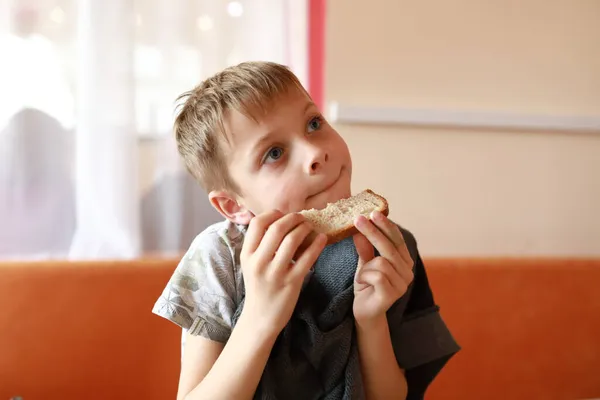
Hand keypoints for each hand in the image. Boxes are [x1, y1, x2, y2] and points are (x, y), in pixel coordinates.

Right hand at [240, 210, 326, 336]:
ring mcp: (275, 273)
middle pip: (276, 228)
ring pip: (292, 240)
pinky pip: (307, 258)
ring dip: (304, 228)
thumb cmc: (259, 287)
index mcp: (247, 255)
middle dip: (292, 218)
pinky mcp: (291, 282)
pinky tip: (322, 238)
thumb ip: (260, 244)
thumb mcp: (251, 264)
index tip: (283, 215)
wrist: (261, 318)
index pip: (257, 223)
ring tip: (310, 227)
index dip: (272, 214)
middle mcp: (259, 262)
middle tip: (301, 218)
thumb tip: (279, 220)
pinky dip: (317, 244)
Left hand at [352, 210, 413, 326]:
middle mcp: (407, 272)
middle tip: (358, 219)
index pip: (397, 239)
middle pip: (390, 247)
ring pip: (381, 261)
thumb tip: (360, 227)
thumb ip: (366, 247)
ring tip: (362, 276)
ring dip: (365, 267)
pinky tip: (362, 283)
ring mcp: (402, 284)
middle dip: (373, 232)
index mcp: (404, 262)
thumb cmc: (367, 286)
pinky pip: (375, 275)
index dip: (386, 225)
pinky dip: (364, 276)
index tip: (373, 212)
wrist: (365, 313)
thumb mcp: (364, 263)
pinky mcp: (392, 295)